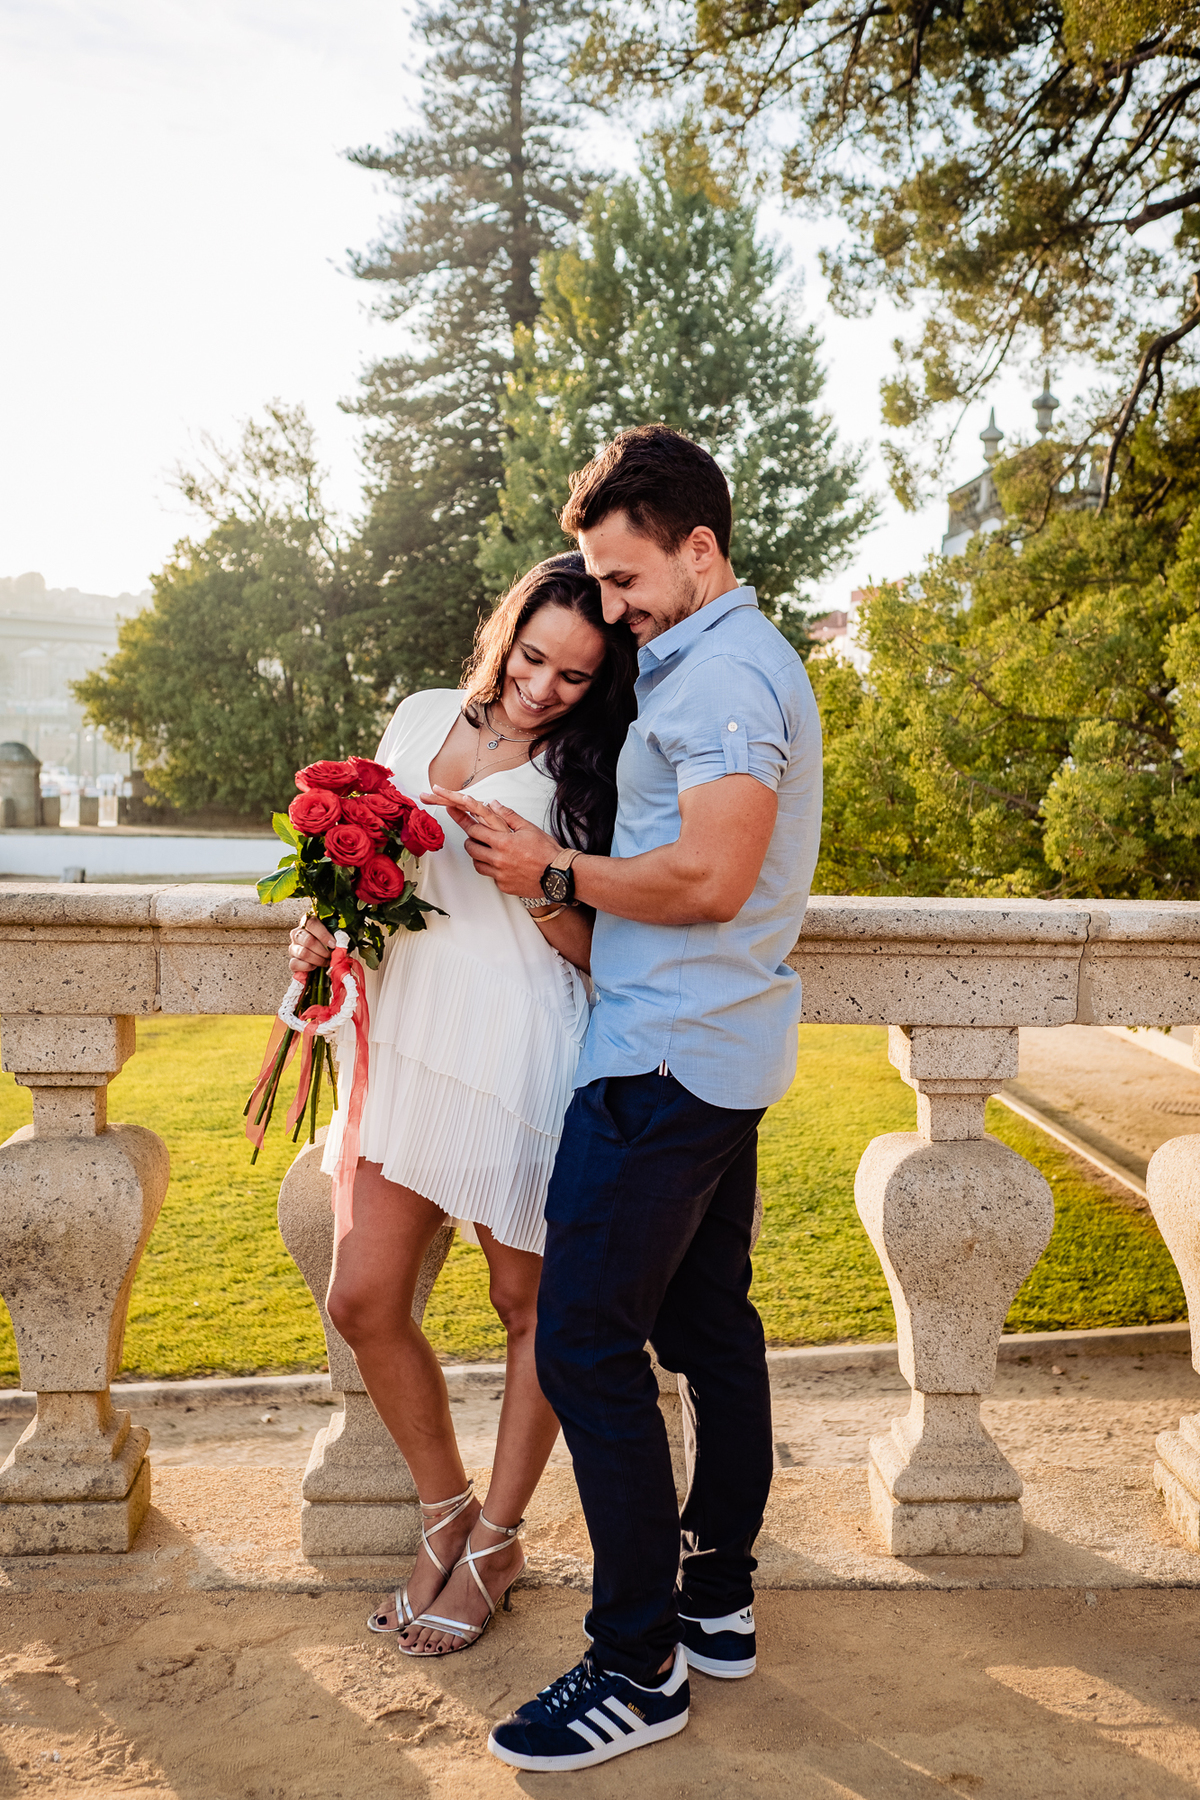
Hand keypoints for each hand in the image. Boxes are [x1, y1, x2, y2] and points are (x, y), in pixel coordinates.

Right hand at [288, 913, 334, 979]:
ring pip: (303, 953)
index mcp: (307, 923)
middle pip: (307, 940)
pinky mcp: (292, 961)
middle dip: (323, 950)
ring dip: (318, 960)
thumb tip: (341, 946)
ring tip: (326, 961)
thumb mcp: (334, 937)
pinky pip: (295, 964)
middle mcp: (297, 933)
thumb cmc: (329, 944)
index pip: (311, 924)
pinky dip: (308, 967)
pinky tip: (315, 966)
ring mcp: (293, 947)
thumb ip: (337, 938)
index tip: (333, 944)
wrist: (323, 956)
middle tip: (331, 955)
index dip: (323, 935)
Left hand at [422, 786, 561, 894]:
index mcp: (503, 842)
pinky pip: (490, 877)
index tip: (458, 817)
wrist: (559, 875)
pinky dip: (492, 870)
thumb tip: (493, 804)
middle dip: (469, 841)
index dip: (465, 823)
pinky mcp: (504, 886)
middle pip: (471, 849)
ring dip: (478, 856)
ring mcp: (500, 875)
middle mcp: (498, 859)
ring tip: (485, 851)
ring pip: (477, 864)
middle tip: (474, 837)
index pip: (475, 831)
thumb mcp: (528, 828)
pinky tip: (500, 865)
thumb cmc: (547, 852)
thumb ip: (508, 815)